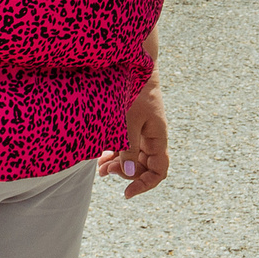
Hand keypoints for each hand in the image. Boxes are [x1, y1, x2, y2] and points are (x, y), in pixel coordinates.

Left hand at [98, 80, 167, 197]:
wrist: (133, 64)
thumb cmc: (134, 90)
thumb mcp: (129, 120)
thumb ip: (128, 147)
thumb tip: (126, 174)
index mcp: (157, 137)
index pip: (159, 171)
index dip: (145, 185)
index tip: (126, 192)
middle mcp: (152, 138)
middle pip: (143, 167)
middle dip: (125, 174)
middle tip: (105, 170)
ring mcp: (142, 132)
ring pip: (132, 158)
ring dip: (117, 165)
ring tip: (99, 168)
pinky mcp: (131, 125)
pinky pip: (125, 147)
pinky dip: (114, 154)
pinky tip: (101, 157)